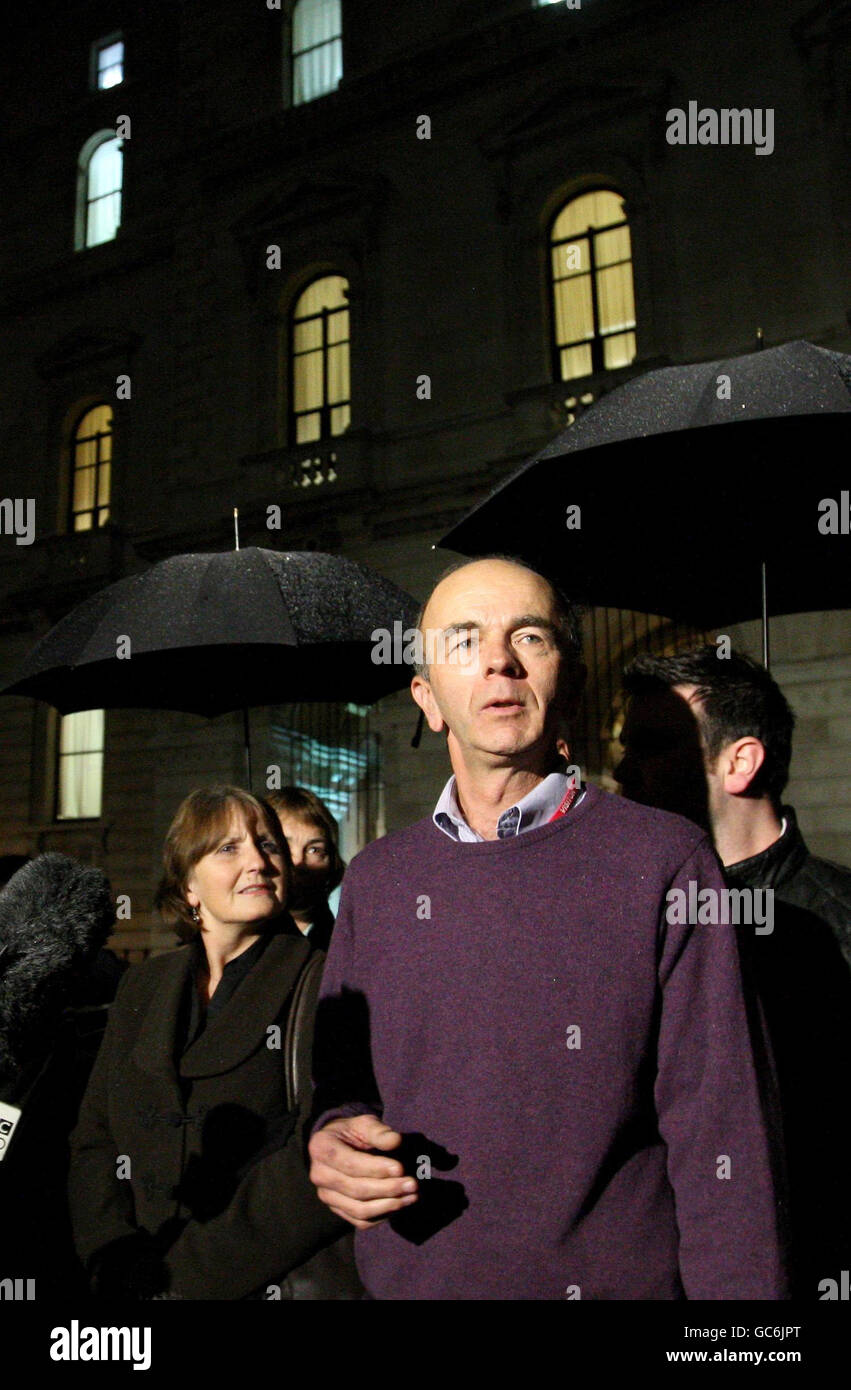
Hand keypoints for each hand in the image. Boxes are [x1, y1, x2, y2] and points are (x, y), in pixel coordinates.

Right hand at [308, 1114, 417, 1229]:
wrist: (338, 1145)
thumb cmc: (352, 1132)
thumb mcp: (364, 1123)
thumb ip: (378, 1131)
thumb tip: (395, 1141)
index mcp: (322, 1148)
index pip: (350, 1164)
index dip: (376, 1168)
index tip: (400, 1168)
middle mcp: (319, 1175)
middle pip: (356, 1189)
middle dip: (388, 1189)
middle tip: (413, 1184)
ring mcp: (326, 1195)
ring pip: (359, 1210)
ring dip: (388, 1205)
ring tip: (411, 1196)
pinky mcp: (336, 1209)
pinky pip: (360, 1221)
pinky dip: (382, 1216)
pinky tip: (399, 1204)